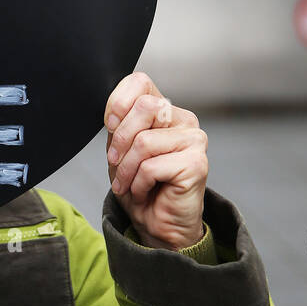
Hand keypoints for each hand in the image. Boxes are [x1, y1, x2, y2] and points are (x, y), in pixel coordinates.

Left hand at [104, 72, 207, 250]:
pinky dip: (139, 184)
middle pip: (144, 108)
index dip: (118, 102)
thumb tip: (114, 111)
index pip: (140, 81)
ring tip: (131, 183)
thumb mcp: (119, 149)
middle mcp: (183, 119)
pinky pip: (151, 166)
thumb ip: (119, 124)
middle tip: (116, 164)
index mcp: (164, 109)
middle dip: (120, 141)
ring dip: (127, 170)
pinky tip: (147, 191)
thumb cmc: (138, 186)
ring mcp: (194, 140)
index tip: (110, 125)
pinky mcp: (197, 163)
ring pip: (144, 142)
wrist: (156, 224)